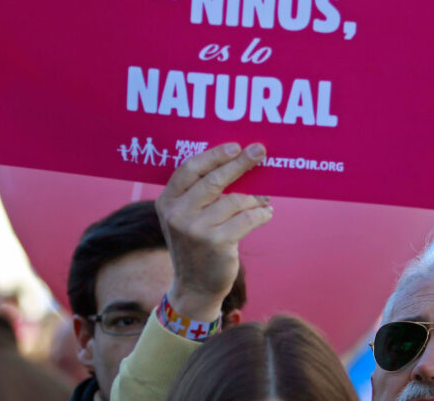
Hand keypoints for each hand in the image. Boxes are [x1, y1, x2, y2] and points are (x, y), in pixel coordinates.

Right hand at [156, 143, 271, 321]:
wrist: (194, 287)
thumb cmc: (195, 245)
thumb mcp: (184, 217)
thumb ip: (198, 193)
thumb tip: (235, 162)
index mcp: (166, 202)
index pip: (189, 169)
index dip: (213, 155)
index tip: (235, 146)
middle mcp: (177, 214)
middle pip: (214, 180)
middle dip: (240, 163)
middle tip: (259, 151)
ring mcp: (196, 229)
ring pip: (235, 200)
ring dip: (255, 198)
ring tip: (263, 200)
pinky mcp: (217, 242)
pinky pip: (247, 218)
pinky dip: (261, 214)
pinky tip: (266, 213)